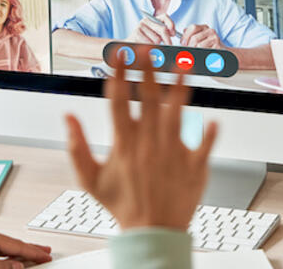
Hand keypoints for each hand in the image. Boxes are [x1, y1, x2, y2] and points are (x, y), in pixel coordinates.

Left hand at [0, 226, 50, 268]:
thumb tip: (16, 266)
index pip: (16, 245)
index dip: (33, 252)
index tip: (45, 256)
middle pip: (10, 243)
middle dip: (28, 249)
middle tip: (43, 252)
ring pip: (0, 247)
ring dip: (16, 252)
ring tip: (29, 256)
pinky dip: (2, 254)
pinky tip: (5, 258)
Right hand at [66, 48, 217, 229]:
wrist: (152, 233)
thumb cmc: (122, 205)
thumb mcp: (90, 180)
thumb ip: (77, 147)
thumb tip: (68, 118)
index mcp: (124, 145)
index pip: (118, 102)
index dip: (118, 75)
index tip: (119, 56)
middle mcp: (149, 144)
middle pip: (148, 99)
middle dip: (147, 71)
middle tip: (147, 49)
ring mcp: (173, 153)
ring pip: (177, 114)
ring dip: (180, 88)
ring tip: (182, 66)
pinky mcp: (194, 166)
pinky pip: (204, 146)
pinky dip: (209, 134)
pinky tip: (213, 120)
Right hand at [126, 13, 174, 44]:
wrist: (130, 44)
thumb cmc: (145, 40)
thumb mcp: (155, 34)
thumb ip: (164, 32)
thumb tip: (172, 33)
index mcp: (152, 19)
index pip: (165, 16)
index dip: (171, 24)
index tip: (173, 34)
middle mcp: (146, 20)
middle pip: (163, 29)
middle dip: (168, 40)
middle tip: (169, 45)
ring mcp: (141, 25)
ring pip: (157, 39)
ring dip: (156, 44)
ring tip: (150, 44)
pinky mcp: (137, 32)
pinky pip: (150, 42)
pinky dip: (150, 46)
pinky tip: (145, 45)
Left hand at [180, 24, 223, 48]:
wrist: (221, 51)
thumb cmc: (207, 45)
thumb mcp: (199, 37)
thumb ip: (191, 33)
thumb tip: (183, 31)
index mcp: (204, 27)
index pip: (193, 27)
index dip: (186, 36)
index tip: (183, 43)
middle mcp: (211, 31)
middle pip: (194, 38)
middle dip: (189, 45)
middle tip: (188, 49)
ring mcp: (215, 38)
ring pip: (199, 45)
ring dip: (195, 50)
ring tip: (196, 51)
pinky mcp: (218, 46)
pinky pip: (205, 51)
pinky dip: (201, 53)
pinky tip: (203, 52)